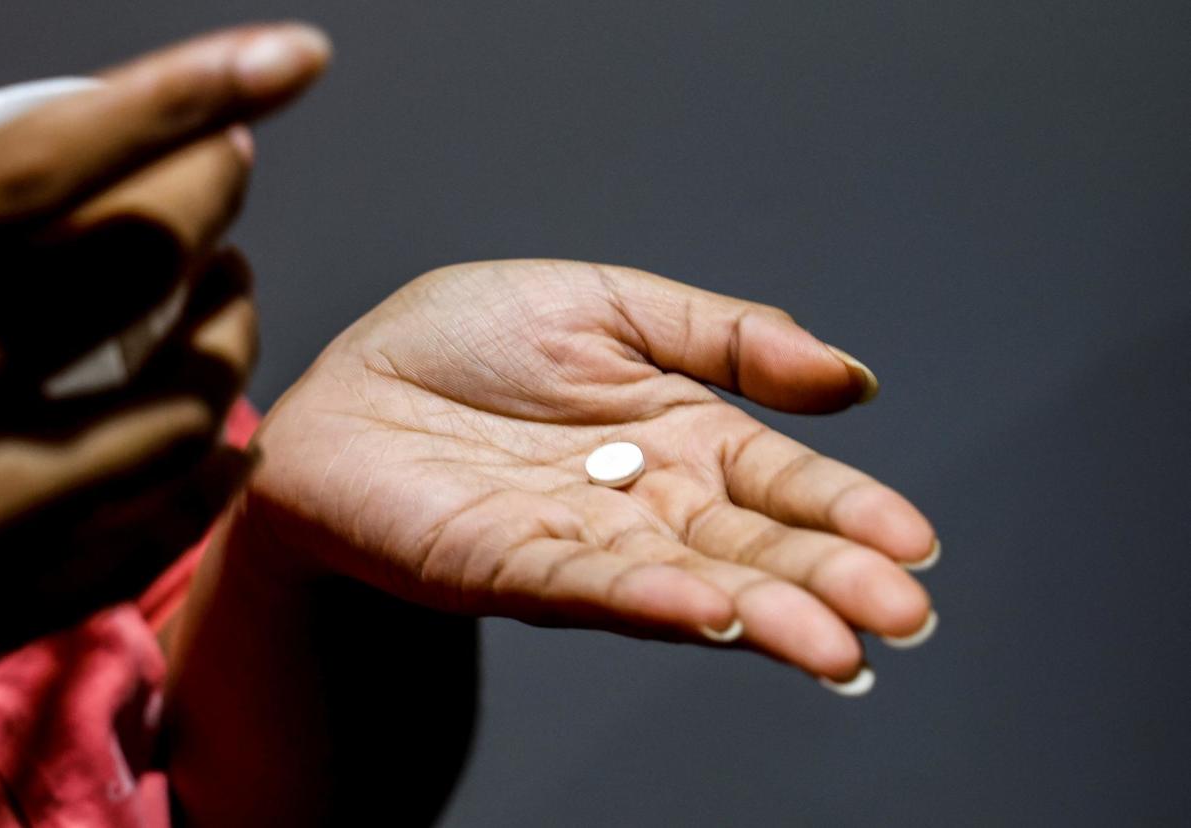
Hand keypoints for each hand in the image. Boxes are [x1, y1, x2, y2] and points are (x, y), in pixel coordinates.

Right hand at [0, 23, 330, 667]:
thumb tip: (51, 156)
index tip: (292, 58)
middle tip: (225, 169)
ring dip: (229, 340)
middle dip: (207, 201)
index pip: (42, 169)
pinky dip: (203, 482)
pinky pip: (144, 536)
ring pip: (176, 412)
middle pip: (129, 268)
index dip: (177, 101)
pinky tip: (228, 446)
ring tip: (228, 296)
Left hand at [244, 260, 937, 687]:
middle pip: (750, 548)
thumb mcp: (609, 305)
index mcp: (677, 436)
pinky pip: (582, 586)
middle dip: (829, 581)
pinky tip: (710, 615)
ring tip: (837, 646)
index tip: (914, 544)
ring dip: (762, 617)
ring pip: (684, 584)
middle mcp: (642, 503)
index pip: (780, 480)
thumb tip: (854, 382)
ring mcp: (577, 543)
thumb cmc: (465, 343)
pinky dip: (647, 601)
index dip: (847, 512)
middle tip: (907, 614)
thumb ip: (728, 337)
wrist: (348, 383)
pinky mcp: (501, 565)